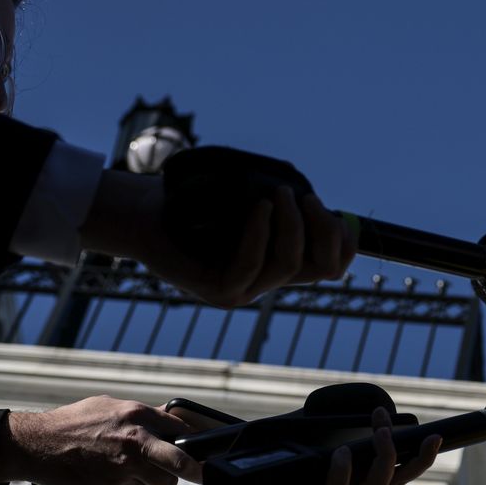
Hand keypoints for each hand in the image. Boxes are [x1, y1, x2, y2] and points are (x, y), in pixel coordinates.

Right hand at [0, 396, 204, 484]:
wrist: (37, 444)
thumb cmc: (72, 422)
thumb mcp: (108, 406)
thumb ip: (139, 414)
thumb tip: (166, 419)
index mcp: (137, 414)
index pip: (181, 430)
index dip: (194, 442)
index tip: (202, 450)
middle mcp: (136, 439)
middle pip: (181, 462)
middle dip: (196, 471)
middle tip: (202, 474)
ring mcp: (125, 465)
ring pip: (162, 482)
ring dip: (159, 480)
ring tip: (143, 470)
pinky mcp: (114, 484)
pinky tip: (120, 475)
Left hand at [82, 169, 355, 306]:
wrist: (139, 213)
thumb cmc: (191, 196)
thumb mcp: (247, 193)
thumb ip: (281, 203)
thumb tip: (320, 202)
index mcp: (277, 261)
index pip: (331, 266)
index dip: (346, 243)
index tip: (337, 212)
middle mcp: (265, 281)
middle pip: (322, 268)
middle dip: (322, 230)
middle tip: (301, 196)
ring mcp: (243, 290)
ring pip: (288, 265)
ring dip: (291, 225)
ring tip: (278, 194)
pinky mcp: (219, 290)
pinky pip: (252, 265)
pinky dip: (260, 233)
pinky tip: (259, 207)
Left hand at [255, 408, 440, 484]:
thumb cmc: (293, 483)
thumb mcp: (323, 459)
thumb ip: (342, 439)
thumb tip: (359, 407)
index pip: (402, 476)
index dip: (422, 459)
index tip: (435, 437)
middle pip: (393, 481)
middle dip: (400, 451)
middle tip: (392, 425)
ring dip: (382, 458)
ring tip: (379, 432)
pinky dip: (343, 472)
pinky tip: (342, 453)